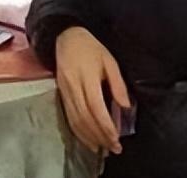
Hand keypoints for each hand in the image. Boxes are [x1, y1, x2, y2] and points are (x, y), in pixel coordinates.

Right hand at [55, 26, 129, 155]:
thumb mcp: (109, 60)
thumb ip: (118, 83)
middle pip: (85, 117)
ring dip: (89, 137)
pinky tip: (88, 140)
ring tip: (103, 149)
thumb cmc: (91, 48)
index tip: (116, 139)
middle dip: (99, 136)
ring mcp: (65, 92)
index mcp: (87, 76)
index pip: (95, 106)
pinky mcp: (60, 95)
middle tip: (113, 149)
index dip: (106, 125)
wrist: (65, 37)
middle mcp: (73, 86)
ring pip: (75, 120)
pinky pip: (69, 118)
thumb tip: (125, 106)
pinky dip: (79, 132)